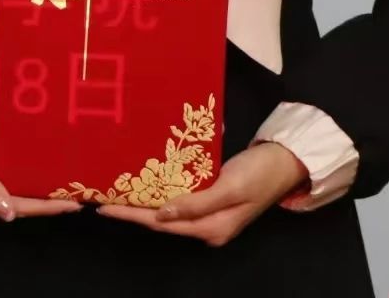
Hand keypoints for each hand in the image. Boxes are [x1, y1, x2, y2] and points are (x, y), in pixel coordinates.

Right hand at [0, 92, 84, 222]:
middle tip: (76, 198)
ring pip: (15, 195)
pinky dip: (28, 181)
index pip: (13, 208)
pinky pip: (10, 182)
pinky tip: (46, 176)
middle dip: (44, 204)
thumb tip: (7, 215)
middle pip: (16, 205)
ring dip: (39, 194)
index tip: (70, 205)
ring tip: (67, 190)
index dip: (42, 208)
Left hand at [95, 142, 307, 244]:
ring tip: (116, 190)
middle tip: (102, 198)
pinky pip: (179, 198)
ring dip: (144, 201)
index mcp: (212, 229)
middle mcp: (207, 226)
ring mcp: (209, 214)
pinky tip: (145, 181)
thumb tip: (163, 215)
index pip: (162, 224)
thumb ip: (197, 204)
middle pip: (161, 220)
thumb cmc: (261, 172)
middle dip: (132, 210)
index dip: (132, 215)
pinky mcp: (211, 198)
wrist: (286, 160)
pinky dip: (160, 191)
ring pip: (168, 210)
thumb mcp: (231, 187)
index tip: (105, 207)